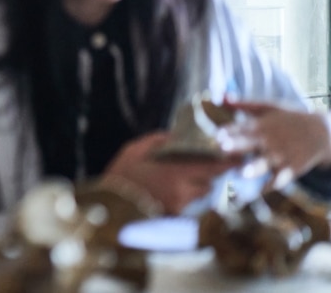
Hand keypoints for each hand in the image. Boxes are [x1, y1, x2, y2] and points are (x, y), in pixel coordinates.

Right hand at [100, 132, 243, 214]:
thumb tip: (176, 135)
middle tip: (206, 164)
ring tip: (182, 176)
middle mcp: (183, 191)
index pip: (214, 167)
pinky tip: (170, 189)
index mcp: (177, 172)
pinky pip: (188, 203)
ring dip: (198, 185)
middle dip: (209, 173)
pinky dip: (185, 195)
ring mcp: (180, 205)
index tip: (240, 156)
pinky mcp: (174, 216)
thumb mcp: (136, 149)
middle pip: (210, 181)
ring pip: (201, 193)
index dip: (229, 162)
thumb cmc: (121, 173)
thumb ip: (159, 140)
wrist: (110, 204)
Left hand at [218, 101, 330, 188]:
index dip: (229, 132)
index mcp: (261, 124)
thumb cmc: (289, 118)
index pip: (241, 128)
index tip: (217, 135)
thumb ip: (244, 104)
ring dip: (254, 168)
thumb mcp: (269, 107)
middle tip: (223, 148)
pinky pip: (279, 179)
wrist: (321, 132)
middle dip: (237, 145)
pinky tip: (259, 192)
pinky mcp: (292, 169)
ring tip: (243, 173)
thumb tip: (221, 97)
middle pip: (251, 143)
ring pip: (265, 163)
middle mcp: (269, 140)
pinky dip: (270, 186)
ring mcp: (281, 155)